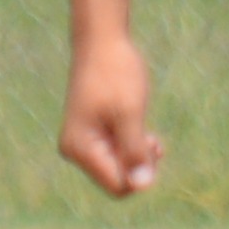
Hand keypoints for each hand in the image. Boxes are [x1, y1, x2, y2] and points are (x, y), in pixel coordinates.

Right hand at [59, 34, 165, 197]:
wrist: (101, 42)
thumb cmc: (115, 74)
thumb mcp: (130, 114)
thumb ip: (135, 150)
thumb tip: (142, 186)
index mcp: (80, 149)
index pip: (118, 186)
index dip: (140, 174)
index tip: (150, 146)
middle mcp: (76, 152)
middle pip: (117, 180)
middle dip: (139, 165)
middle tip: (152, 140)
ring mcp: (83, 144)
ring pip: (119, 169)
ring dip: (138, 156)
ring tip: (151, 137)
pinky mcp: (92, 136)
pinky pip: (116, 156)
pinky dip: (133, 149)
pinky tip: (146, 136)